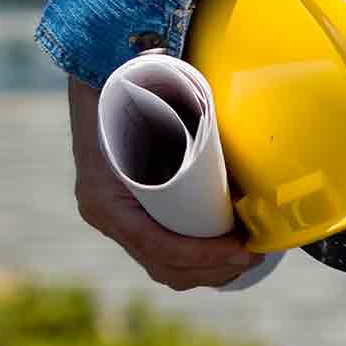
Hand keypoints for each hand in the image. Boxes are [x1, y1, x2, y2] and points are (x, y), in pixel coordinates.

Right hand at [66, 74, 263, 290]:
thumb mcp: (145, 90)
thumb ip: (168, 82)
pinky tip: (222, 257)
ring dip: (205, 272)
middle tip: (252, 252)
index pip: (154, 243)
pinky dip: (190, 262)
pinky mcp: (127, 217)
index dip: (200, 254)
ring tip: (244, 256)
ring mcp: (112, 219)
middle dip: (211, 269)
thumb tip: (192, 74)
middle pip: (161, 264)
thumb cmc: (125, 86)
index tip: (240, 247)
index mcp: (104, 196)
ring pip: (160, 266)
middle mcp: (103, 215)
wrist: (94, 80)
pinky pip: (157, 254)